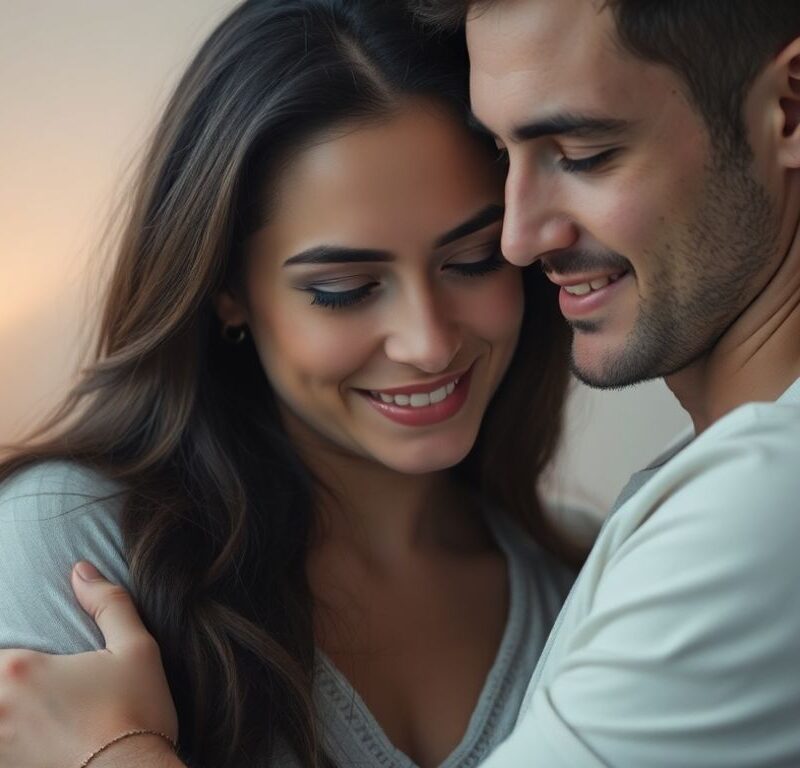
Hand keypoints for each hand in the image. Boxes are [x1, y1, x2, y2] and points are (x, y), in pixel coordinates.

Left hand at [0, 562, 178, 767]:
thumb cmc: (138, 712)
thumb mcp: (137, 648)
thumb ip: (108, 603)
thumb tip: (82, 569)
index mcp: (20, 671)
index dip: (6, 657)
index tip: (19, 662)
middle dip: (3, 684)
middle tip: (23, 683)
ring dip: (4, 716)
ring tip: (24, 716)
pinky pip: (0, 752)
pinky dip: (9, 745)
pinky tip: (28, 743)